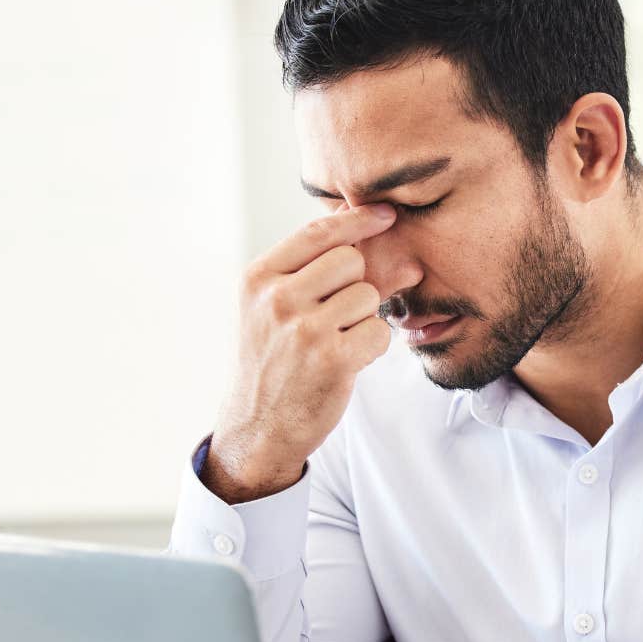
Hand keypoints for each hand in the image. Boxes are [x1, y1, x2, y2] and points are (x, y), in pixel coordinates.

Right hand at [206, 203, 397, 502]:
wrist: (257, 427)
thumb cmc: (271, 362)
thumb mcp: (273, 309)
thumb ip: (315, 270)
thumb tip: (384, 231)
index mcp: (258, 278)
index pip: (318, 232)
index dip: (358, 219)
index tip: (385, 213)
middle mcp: (278, 299)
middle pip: (351, 260)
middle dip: (356, 283)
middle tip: (338, 315)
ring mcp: (305, 329)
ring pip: (368, 296)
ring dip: (364, 318)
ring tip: (337, 341)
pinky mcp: (332, 360)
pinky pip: (379, 331)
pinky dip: (372, 347)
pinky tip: (347, 361)